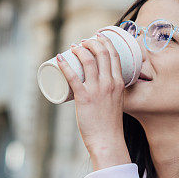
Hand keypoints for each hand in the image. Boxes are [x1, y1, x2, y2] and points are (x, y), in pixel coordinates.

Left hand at [57, 33, 129, 165]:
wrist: (107, 140)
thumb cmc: (110, 123)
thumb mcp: (117, 102)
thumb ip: (111, 92)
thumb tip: (99, 85)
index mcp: (119, 83)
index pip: (114, 55)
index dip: (105, 42)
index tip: (97, 37)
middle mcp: (109, 83)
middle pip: (101, 53)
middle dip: (90, 42)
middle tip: (82, 42)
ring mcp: (97, 90)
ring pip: (88, 60)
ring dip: (79, 49)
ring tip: (73, 47)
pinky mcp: (84, 98)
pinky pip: (73, 77)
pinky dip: (65, 65)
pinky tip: (59, 59)